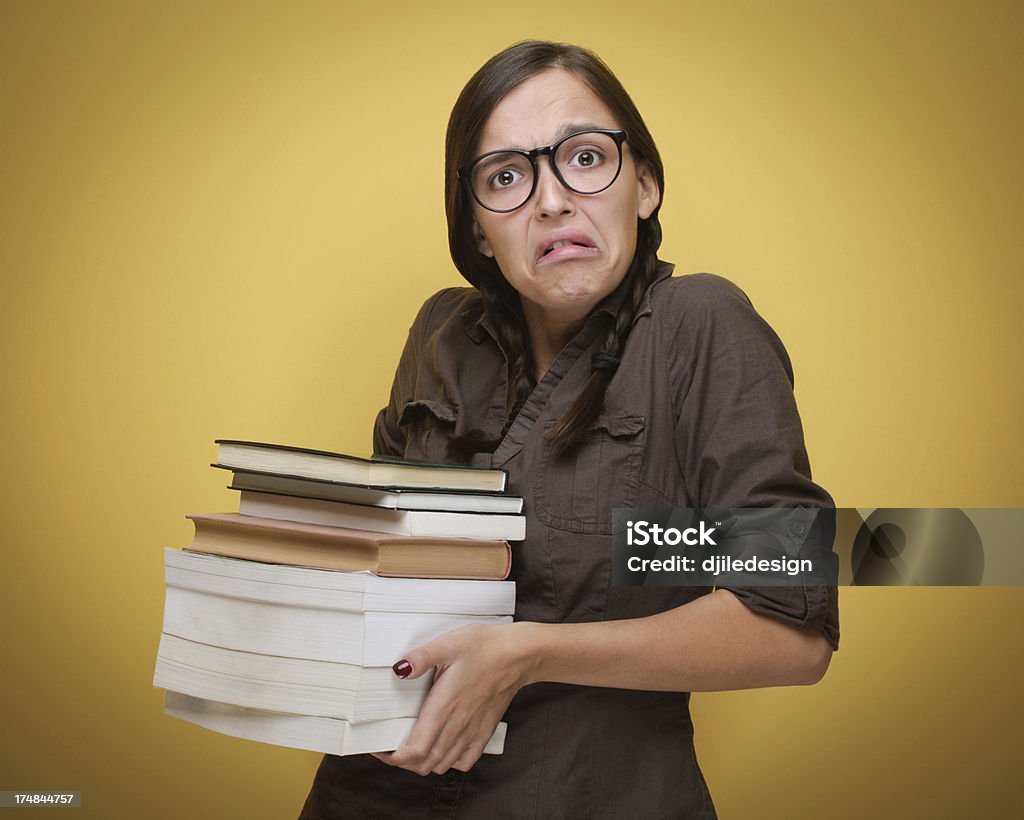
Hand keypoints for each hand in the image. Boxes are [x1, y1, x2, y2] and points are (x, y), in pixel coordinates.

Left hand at [371, 622, 533, 775]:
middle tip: (389, 745)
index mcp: (445, 707)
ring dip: (422, 762)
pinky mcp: (484, 731)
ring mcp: (472, 731)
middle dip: (401, 761)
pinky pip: (464, 761)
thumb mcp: (449, 643)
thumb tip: (399, 669)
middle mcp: (458, 725)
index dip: (392, 757)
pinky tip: (442, 748)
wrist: (519, 654)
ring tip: (410, 747)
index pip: (415, 751)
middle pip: (423, 764)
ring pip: (441, 765)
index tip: (378, 747)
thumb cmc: (485, 647)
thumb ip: (422, 656)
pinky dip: (449, 762)